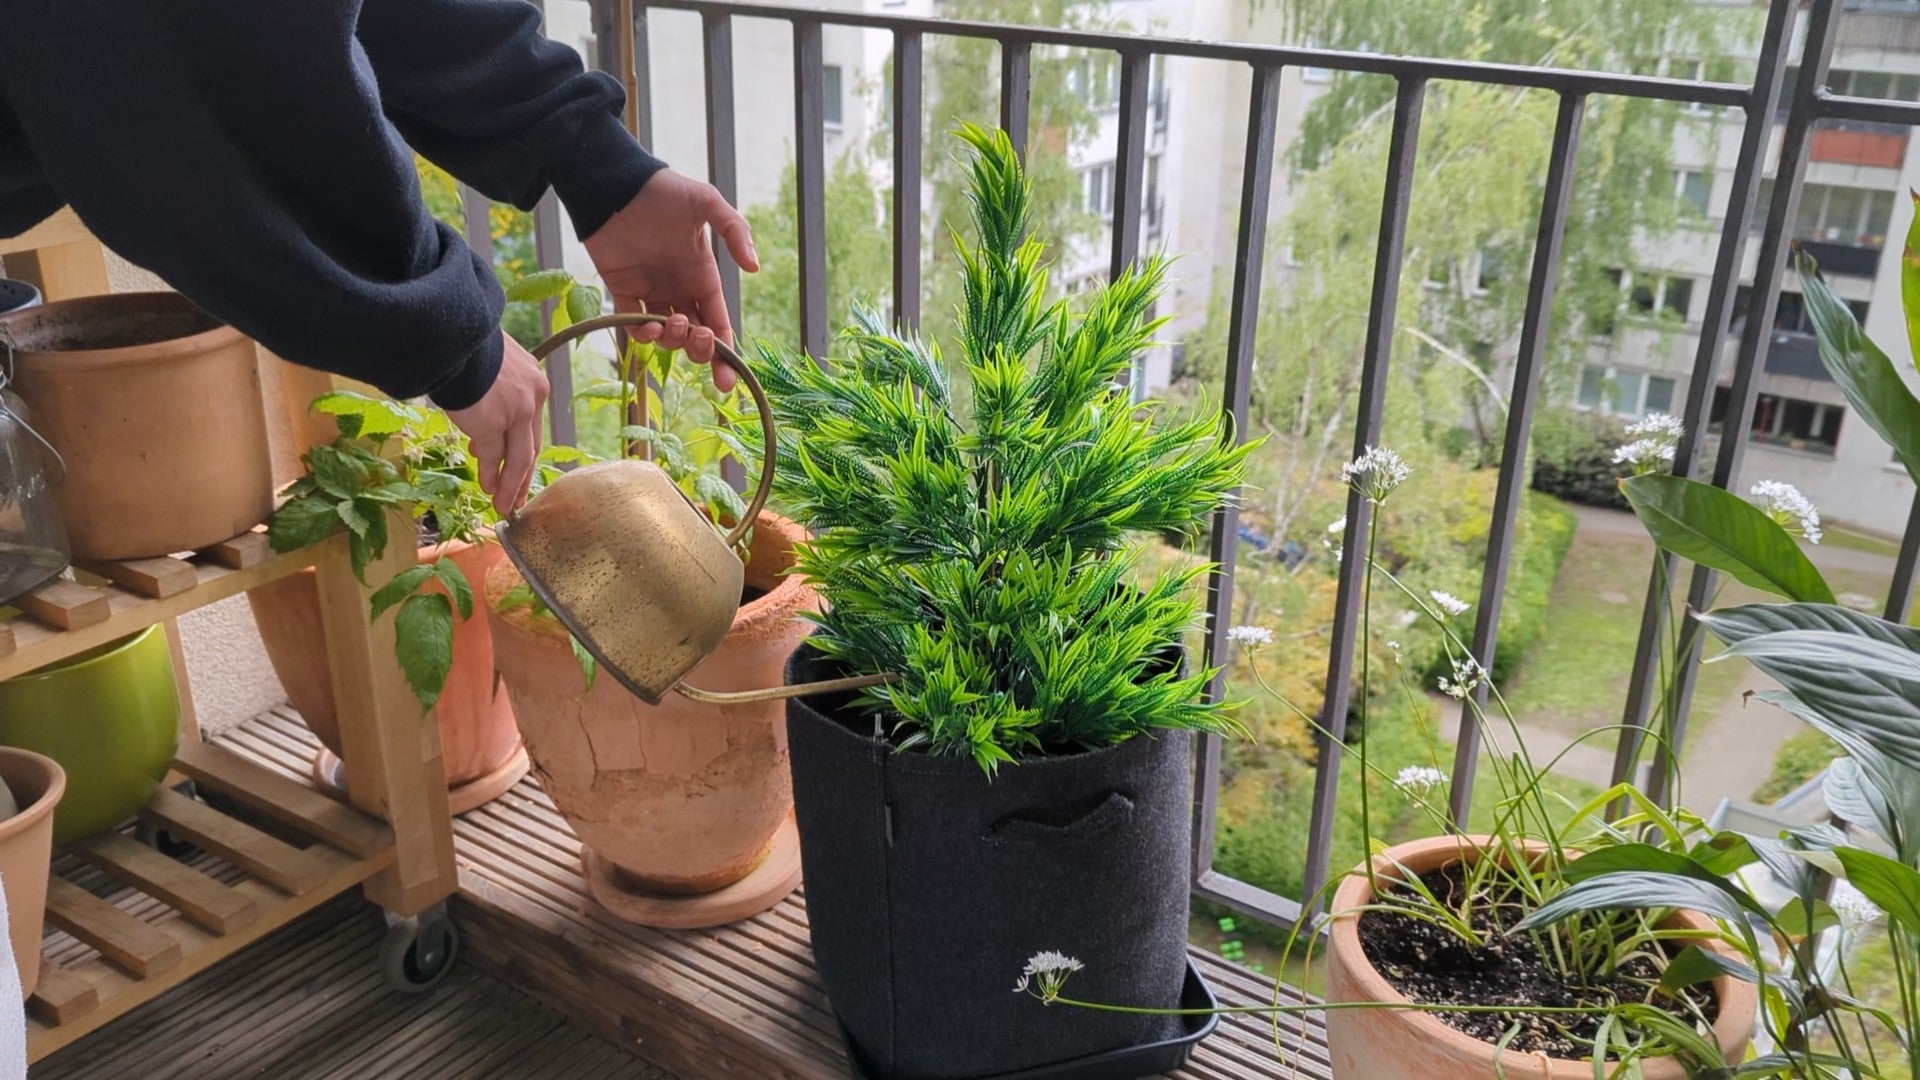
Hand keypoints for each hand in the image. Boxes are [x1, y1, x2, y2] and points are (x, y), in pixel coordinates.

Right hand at [447, 332, 549, 516]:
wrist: (449, 332)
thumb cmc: (462, 344)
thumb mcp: (491, 363)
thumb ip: (496, 388)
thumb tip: (482, 415)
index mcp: (533, 380)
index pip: (532, 424)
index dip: (525, 449)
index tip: (519, 467)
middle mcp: (532, 397)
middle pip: (532, 445)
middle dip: (522, 475)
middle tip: (516, 496)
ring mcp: (515, 412)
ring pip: (519, 458)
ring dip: (510, 484)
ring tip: (503, 502)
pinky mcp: (492, 424)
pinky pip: (493, 457)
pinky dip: (490, 475)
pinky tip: (487, 488)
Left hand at [583, 169, 759, 390]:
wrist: (615, 184)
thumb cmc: (664, 190)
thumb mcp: (707, 203)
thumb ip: (734, 231)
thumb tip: (755, 267)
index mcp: (703, 276)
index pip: (719, 323)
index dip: (725, 354)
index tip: (727, 382)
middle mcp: (679, 289)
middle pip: (695, 336)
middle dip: (699, 348)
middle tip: (696, 337)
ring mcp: (651, 292)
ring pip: (667, 335)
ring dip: (672, 340)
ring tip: (671, 323)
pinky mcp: (621, 290)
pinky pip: (631, 324)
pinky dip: (641, 334)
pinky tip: (648, 327)